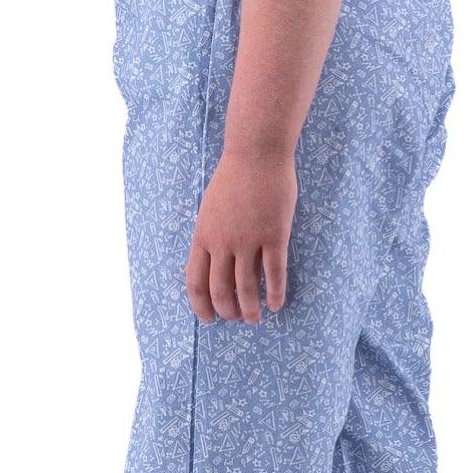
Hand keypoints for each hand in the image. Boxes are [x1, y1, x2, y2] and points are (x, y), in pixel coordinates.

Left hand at [187, 144, 295, 321]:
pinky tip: (277, 304)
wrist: (256, 153)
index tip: (208, 319)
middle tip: (236, 319)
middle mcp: (222, 242)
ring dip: (250, 309)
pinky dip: (275, 294)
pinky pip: (274, 273)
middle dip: (227, 311)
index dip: (200, 305)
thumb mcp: (210, 208)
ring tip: (255, 319)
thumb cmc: (233, 177)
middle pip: (220, 290)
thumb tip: (212, 263)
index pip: (195, 281)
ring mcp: (248, 240)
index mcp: (203, 235)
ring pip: (246, 288)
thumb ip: (210, 236)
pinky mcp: (274, 235)